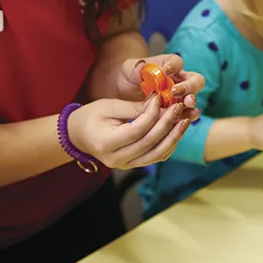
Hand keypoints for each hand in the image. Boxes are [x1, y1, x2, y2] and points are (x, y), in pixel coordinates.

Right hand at [68, 96, 190, 168]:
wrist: (78, 135)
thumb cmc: (91, 116)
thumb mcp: (108, 106)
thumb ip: (134, 108)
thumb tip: (159, 103)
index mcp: (106, 143)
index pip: (136, 130)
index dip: (151, 114)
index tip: (160, 98)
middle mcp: (116, 159)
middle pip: (150, 143)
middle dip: (167, 124)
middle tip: (178, 107)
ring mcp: (126, 165)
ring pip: (157, 154)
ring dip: (174, 137)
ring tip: (184, 119)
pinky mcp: (134, 165)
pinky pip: (156, 157)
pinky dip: (169, 144)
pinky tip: (176, 129)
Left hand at [115, 55, 203, 117]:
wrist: (124, 93)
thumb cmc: (129, 76)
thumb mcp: (128, 70)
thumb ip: (134, 69)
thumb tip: (140, 66)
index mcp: (168, 65)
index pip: (177, 62)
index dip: (174, 66)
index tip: (166, 70)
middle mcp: (179, 79)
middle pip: (194, 80)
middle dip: (189, 86)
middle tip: (176, 92)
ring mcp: (180, 96)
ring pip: (192, 97)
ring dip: (191, 102)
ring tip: (187, 105)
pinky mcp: (176, 110)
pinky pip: (186, 113)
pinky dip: (187, 116)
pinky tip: (186, 119)